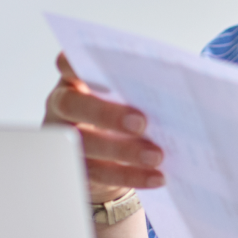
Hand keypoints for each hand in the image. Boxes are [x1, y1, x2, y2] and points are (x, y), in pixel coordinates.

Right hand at [43, 52, 165, 202]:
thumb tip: (175, 89)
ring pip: (85, 145)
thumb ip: (135, 87)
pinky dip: (132, 176)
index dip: (77, 64)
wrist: (102, 155)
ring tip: (156, 155)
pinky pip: (100, 175)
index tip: (101, 62)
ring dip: (123, 151)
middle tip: (140, 122)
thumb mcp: (121, 94)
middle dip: (106, 114)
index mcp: (73, 80)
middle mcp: (62, 107)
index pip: (67, 65)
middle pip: (72, 106)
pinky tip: (157, 176)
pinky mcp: (75, 169)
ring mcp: (64, 139)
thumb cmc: (117, 111)